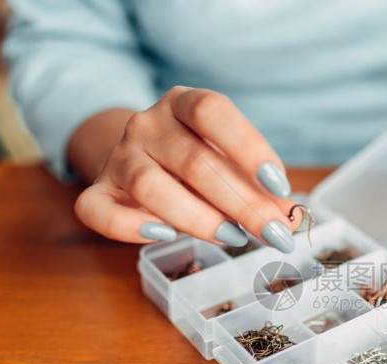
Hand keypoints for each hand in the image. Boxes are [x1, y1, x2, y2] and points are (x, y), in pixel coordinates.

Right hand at [73, 87, 300, 251]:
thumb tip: (289, 219)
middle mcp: (146, 124)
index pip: (212, 112)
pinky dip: (133, 227)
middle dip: (242, 203)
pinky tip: (165, 235)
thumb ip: (257, 186)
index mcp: (182, 103)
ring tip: (233, 238)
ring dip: (199, 219)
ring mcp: (118, 157)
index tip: (280, 187)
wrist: (138, 160)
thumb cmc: (195, 162)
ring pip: (150, 187)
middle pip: (194, 161)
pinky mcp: (97, 191)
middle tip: (273, 233)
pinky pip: (101, 212)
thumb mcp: (229, 162)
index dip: (249, 148)